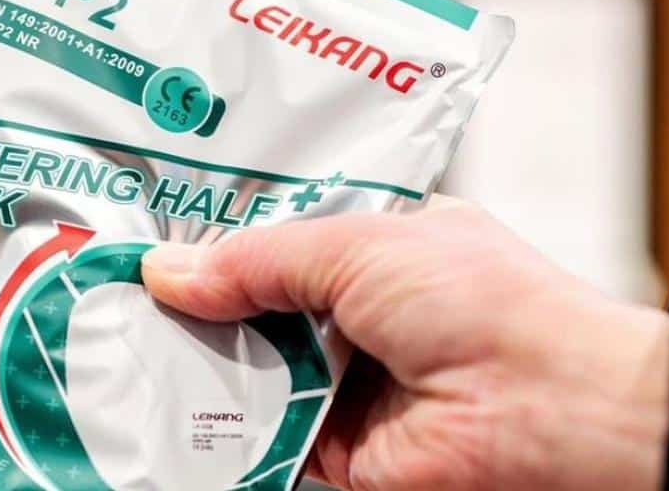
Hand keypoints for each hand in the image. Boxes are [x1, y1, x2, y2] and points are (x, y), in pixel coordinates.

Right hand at [142, 199, 668, 490]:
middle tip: (121, 283)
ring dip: (201, 358)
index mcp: (378, 245)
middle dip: (198, 298)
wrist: (548, 413)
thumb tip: (166, 271)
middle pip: (255, 302)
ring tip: (122, 335)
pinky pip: (261, 432)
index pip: (281, 233)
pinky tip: (166, 400)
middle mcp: (360, 312)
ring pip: (250, 366)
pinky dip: (220, 424)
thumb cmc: (483, 305)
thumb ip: (257, 260)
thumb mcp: (359, 247)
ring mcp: (347, 380)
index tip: (154, 223)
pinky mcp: (336, 446)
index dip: (221, 231)